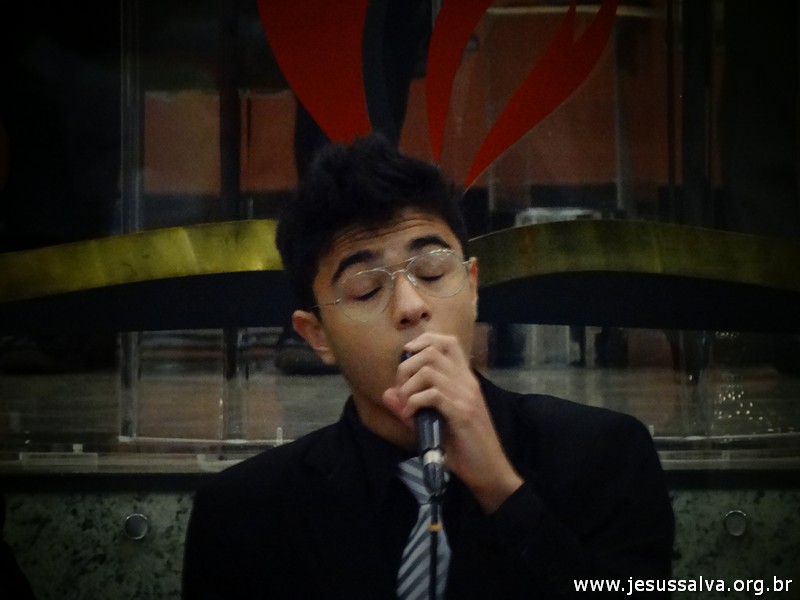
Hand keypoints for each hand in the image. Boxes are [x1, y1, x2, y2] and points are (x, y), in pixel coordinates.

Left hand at [382, 332, 522, 512]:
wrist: (489, 470)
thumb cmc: (464, 446)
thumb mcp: (434, 422)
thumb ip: (412, 406)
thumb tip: (387, 394)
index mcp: (464, 379)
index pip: (447, 342)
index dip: (423, 341)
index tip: (407, 357)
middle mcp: (467, 382)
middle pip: (431, 352)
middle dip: (406, 367)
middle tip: (400, 391)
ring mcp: (466, 396)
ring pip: (428, 371)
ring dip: (408, 387)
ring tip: (405, 405)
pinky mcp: (462, 414)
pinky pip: (432, 395)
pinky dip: (413, 404)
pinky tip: (410, 416)